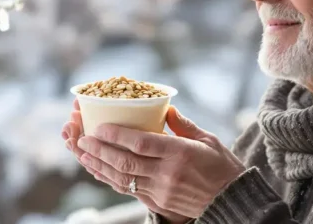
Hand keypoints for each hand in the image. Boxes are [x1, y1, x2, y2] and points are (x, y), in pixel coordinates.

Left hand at [75, 105, 245, 218]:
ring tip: (82, 152)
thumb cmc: (222, 166)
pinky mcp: (158, 203)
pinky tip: (98, 169)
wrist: (232, 200)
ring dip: (99, 164)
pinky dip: (110, 179)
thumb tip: (165, 108)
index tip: (99, 126)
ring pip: (122, 178)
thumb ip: (184, 125)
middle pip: (125, 161)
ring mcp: (161, 191)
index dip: (116, 135)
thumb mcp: (208, 139)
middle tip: (80, 137)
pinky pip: (128, 190)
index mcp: (180, 154)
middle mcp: (167, 174)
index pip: (141, 143)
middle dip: (99, 149)